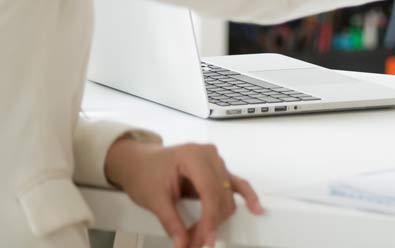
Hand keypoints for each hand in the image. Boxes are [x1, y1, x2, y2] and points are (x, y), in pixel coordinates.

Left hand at [104, 137, 263, 247]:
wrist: (139, 161)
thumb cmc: (144, 174)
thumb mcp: (154, 199)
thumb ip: (171, 222)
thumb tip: (184, 245)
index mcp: (193, 157)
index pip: (210, 192)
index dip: (210, 219)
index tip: (206, 241)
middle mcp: (210, 155)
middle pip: (221, 196)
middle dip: (210, 223)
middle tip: (193, 245)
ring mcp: (216, 160)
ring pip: (227, 195)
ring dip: (217, 218)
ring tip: (200, 237)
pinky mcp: (218, 169)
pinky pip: (236, 183)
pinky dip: (246, 197)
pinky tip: (256, 209)